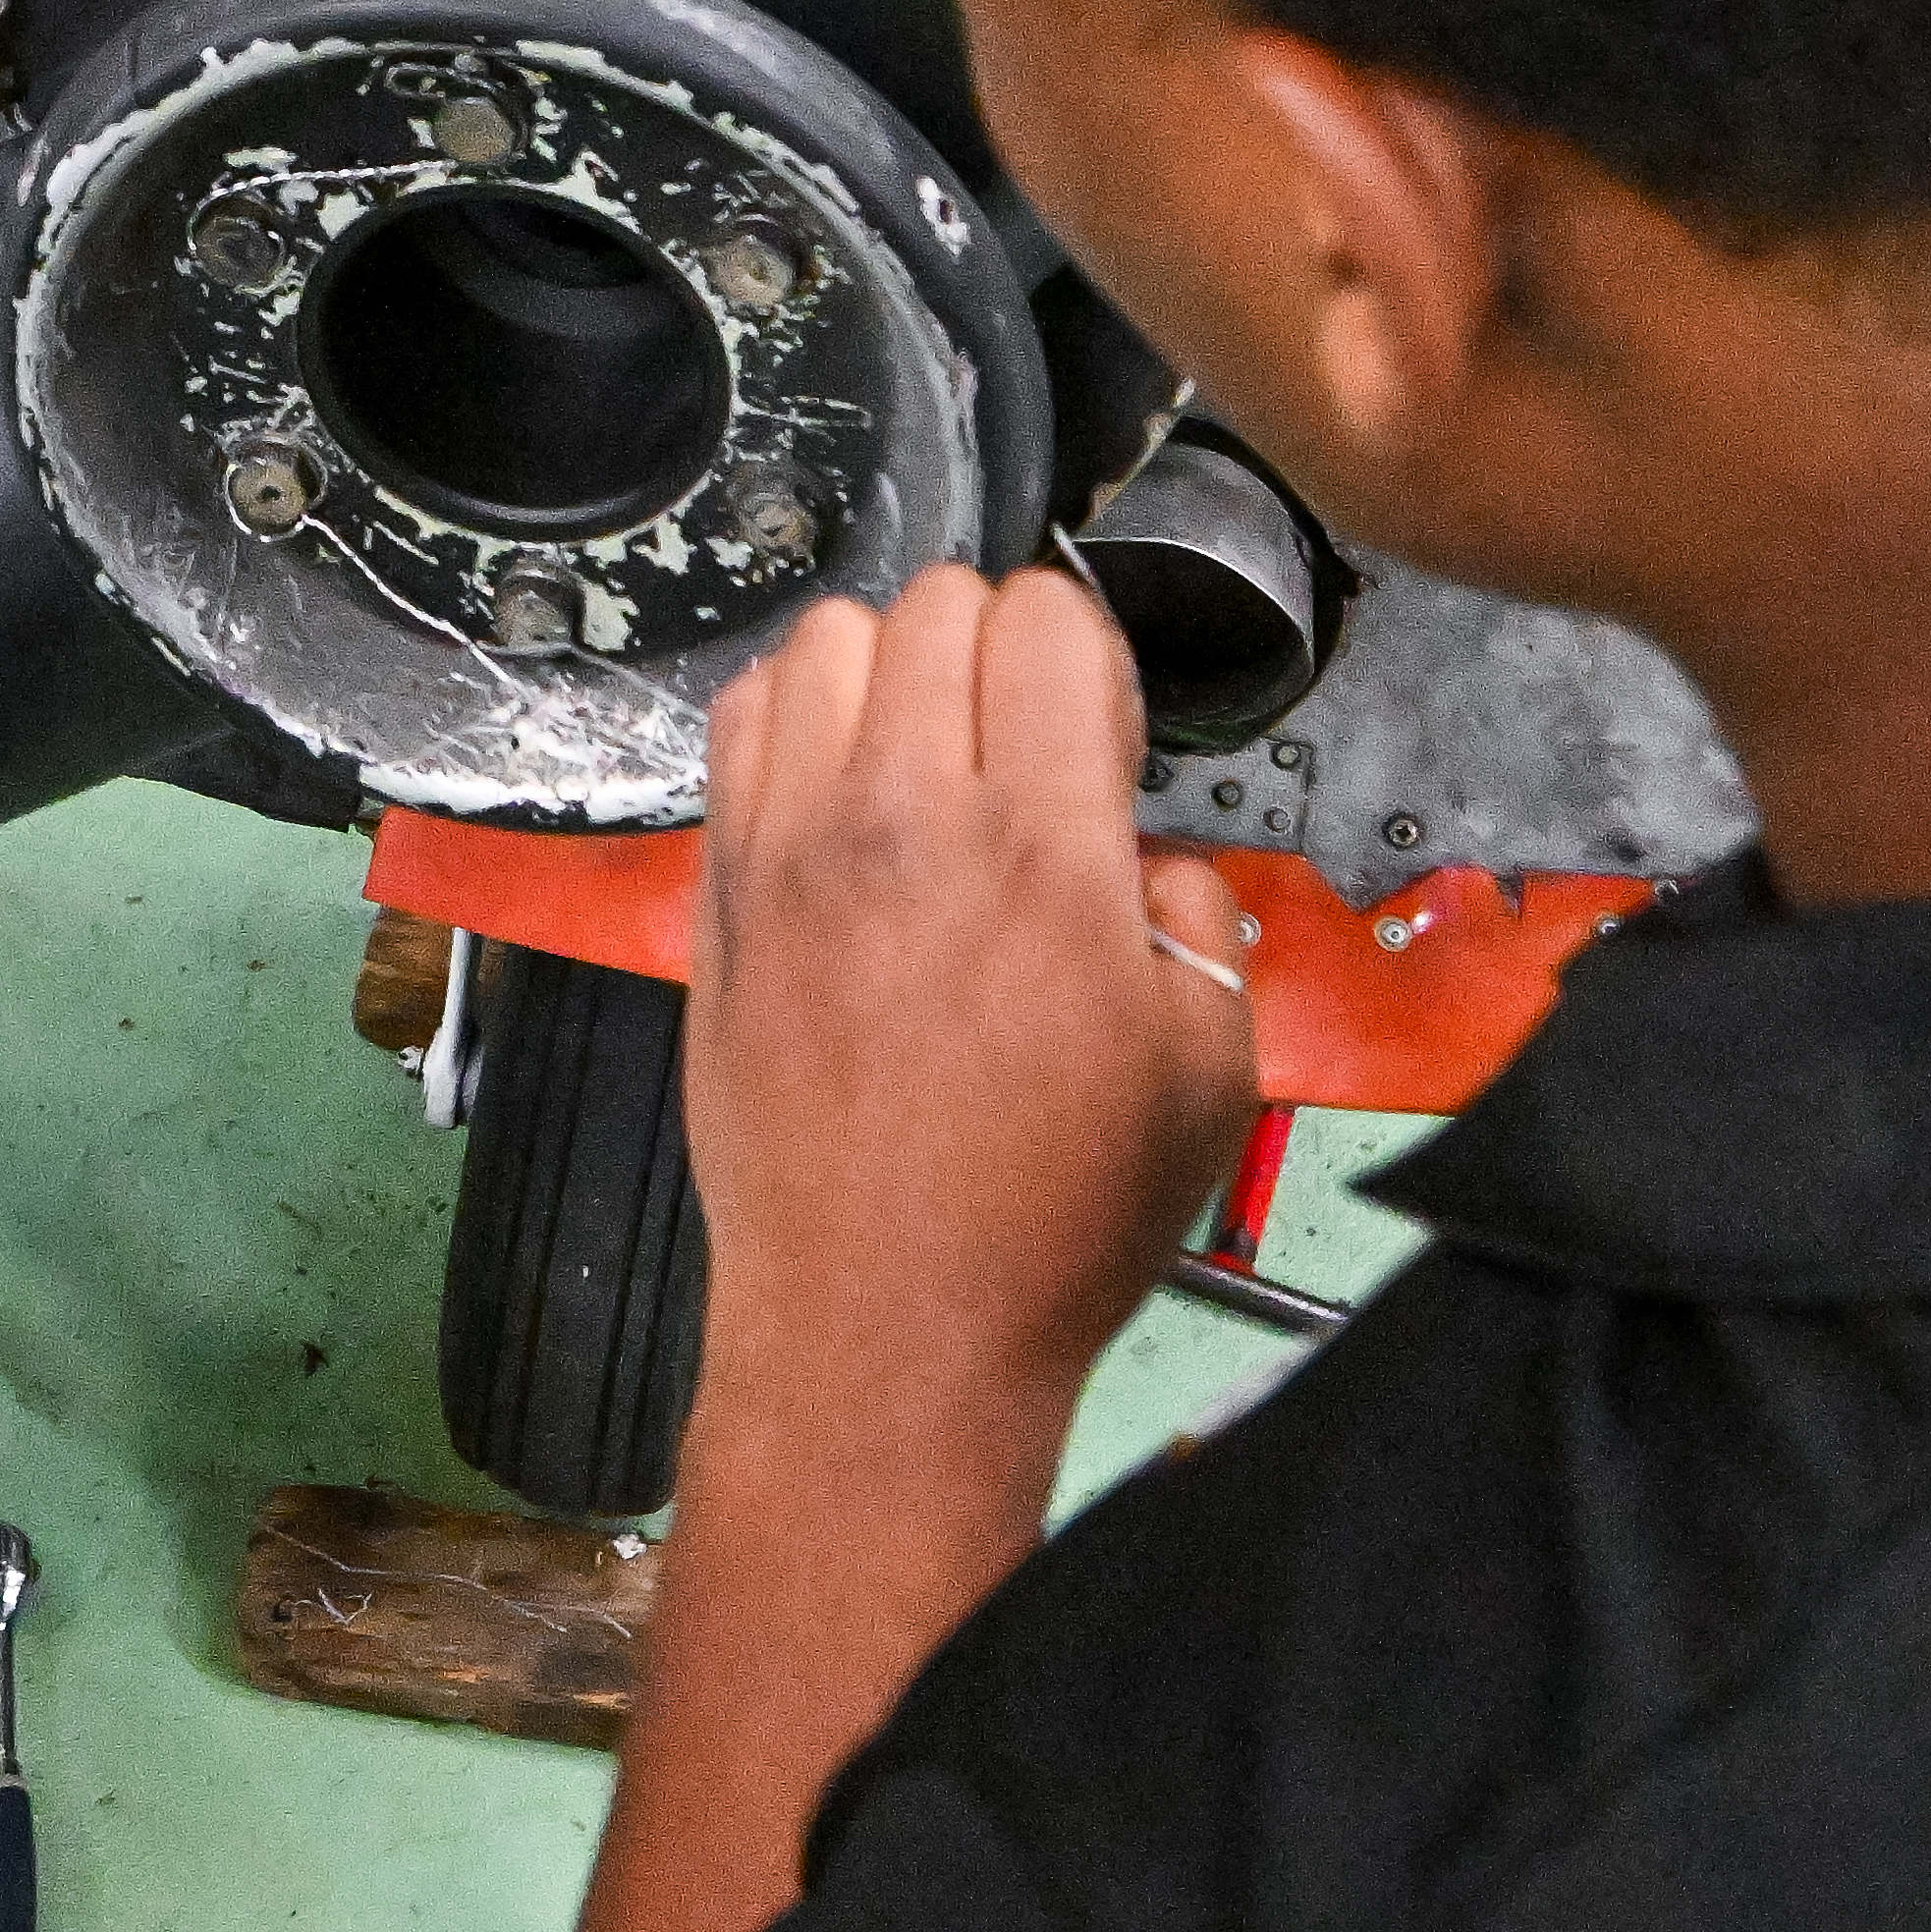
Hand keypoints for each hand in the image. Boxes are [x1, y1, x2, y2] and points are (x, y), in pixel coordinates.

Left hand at [684, 567, 1259, 1407]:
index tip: (1101, 747)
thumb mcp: (1210, 1070)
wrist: (886, 1328)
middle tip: (1023, 754)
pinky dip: (792, 718)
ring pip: (823, 638)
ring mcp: (789, 848)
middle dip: (1000, 649)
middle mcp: (899, 818)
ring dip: (891, 669)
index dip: (1093, 661)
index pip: (1047, 619)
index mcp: (1038, 847)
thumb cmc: (1054, 1217)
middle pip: (936, 603)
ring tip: (926, 763)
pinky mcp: (720, 892)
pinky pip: (738, 722)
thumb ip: (1199, 918)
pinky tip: (839, 795)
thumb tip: (1143, 856)